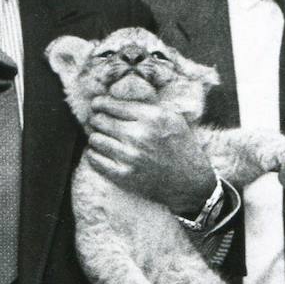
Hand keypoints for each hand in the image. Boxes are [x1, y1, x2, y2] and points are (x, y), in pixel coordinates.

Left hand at [86, 96, 217, 212]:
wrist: (190, 183)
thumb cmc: (182, 147)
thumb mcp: (173, 118)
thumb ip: (147, 107)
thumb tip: (117, 100)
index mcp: (152, 118)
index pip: (112, 105)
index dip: (100, 103)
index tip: (97, 105)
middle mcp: (139, 135)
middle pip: (100, 120)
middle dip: (98, 119)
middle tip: (100, 122)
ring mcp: (130, 157)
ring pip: (95, 139)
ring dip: (97, 137)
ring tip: (103, 138)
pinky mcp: (124, 176)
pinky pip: (95, 160)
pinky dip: (94, 154)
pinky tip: (101, 153)